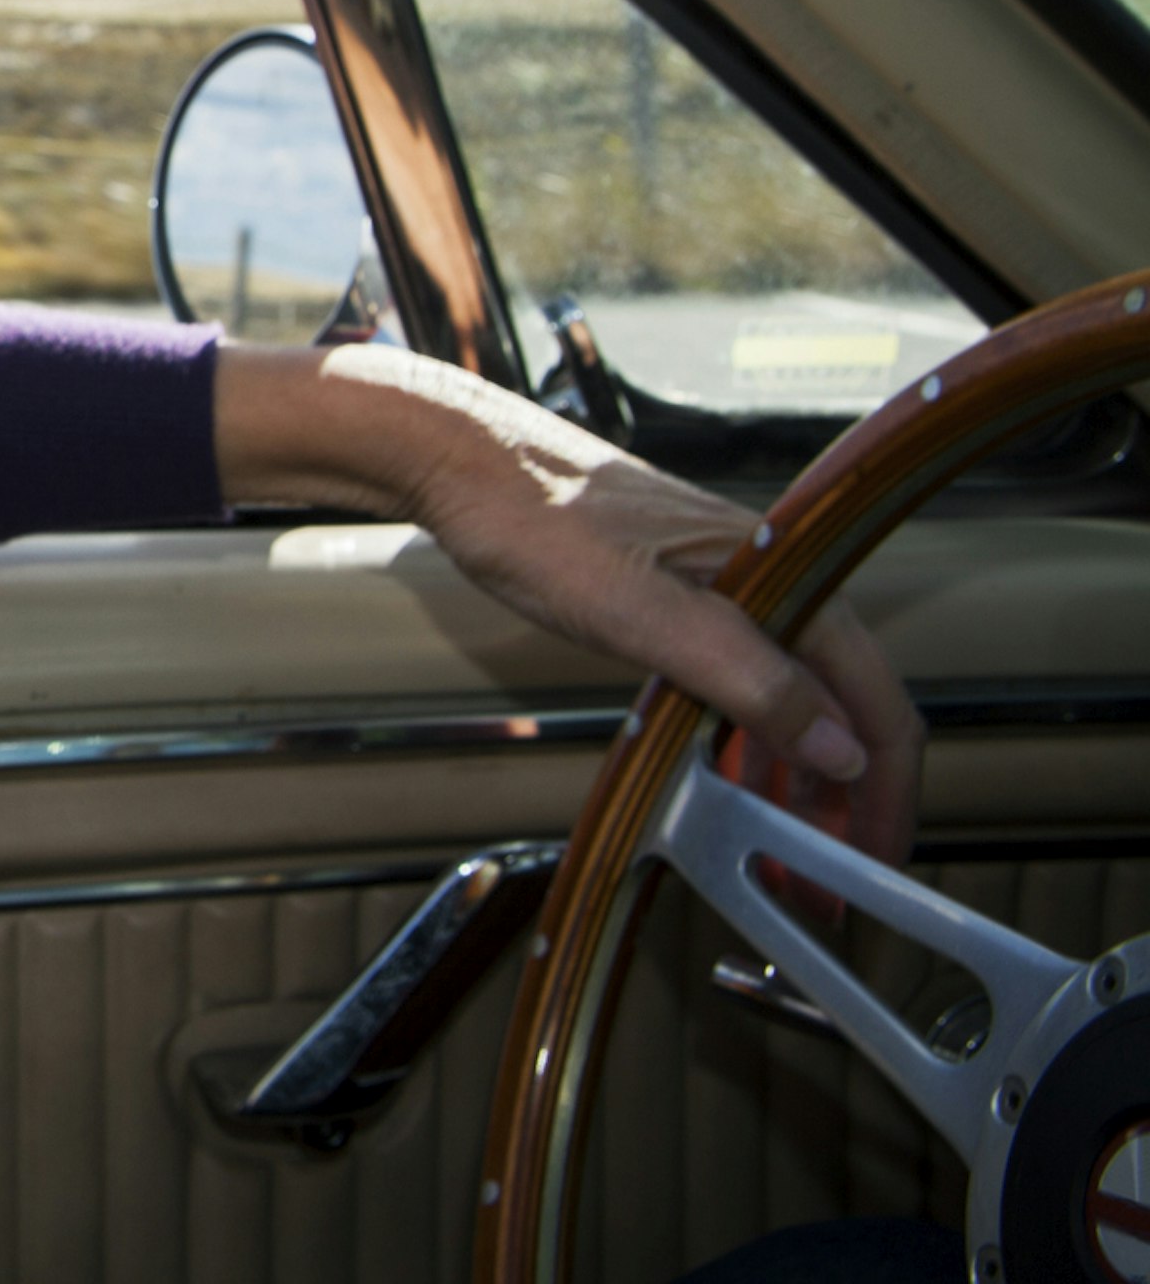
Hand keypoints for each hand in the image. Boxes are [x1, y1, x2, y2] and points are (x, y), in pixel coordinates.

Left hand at [214, 341, 921, 863]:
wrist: (461, 462)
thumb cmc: (539, 521)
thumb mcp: (645, 613)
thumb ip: (749, 678)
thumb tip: (841, 748)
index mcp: (786, 582)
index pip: (878, 706)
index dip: (885, 795)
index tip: (874, 866)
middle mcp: (773, 586)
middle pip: (844, 712)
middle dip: (844, 804)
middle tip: (827, 883)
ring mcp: (728, 595)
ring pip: (791, 703)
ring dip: (795, 782)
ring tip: (785, 856)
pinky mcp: (681, 603)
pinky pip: (738, 686)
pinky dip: (744, 744)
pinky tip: (729, 786)